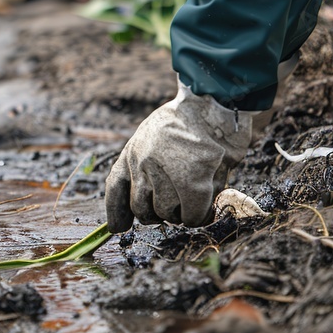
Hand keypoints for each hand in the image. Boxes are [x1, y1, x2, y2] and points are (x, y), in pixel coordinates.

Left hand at [104, 81, 254, 229]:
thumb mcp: (155, 135)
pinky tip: (205, 207)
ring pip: (166, 214)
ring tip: (195, 196)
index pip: (116, 187)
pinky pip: (190, 216)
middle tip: (176, 205)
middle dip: (158, 213)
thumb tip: (147, 200)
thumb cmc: (191, 121)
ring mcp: (164, 174)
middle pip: (141, 208)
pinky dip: (198, 216)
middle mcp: (142, 164)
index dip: (116, 212)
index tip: (118, 227)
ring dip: (181, 213)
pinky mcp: (190, 183)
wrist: (216, 105)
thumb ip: (146, 162)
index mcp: (132, 150)